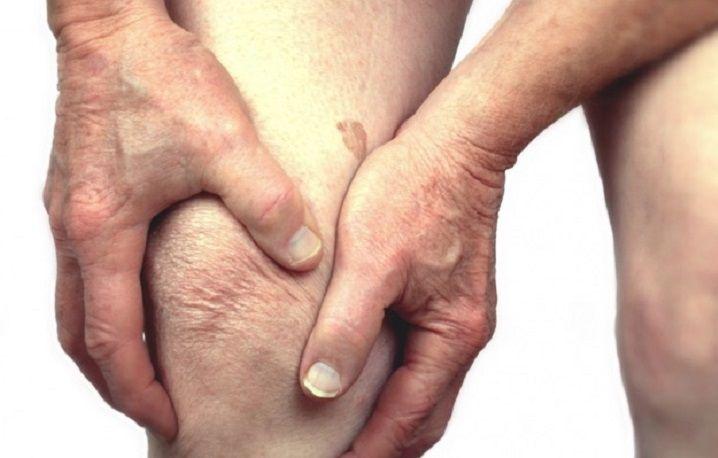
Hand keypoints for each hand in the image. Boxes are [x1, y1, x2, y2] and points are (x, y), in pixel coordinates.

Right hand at [44, 6, 322, 438]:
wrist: (114, 25)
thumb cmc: (158, 78)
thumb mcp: (227, 144)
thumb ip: (270, 207)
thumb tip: (306, 256)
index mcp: (102, 232)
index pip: (110, 341)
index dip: (138, 389)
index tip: (169, 417)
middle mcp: (73, 230)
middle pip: (77, 335)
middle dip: (112, 380)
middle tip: (152, 405)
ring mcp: (69, 210)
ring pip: (72, 303)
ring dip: (104, 344)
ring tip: (143, 365)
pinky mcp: (79, 189)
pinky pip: (79, 267)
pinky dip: (103, 301)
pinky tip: (137, 294)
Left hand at [299, 119, 513, 455]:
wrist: (457, 139)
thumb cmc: (415, 189)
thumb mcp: (371, 260)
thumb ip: (346, 328)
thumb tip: (319, 390)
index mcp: (450, 336)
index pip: (406, 419)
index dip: (367, 452)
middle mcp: (462, 335)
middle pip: (424, 415)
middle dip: (385, 446)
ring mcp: (459, 315)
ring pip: (426, 388)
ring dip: (392, 416)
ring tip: (351, 433)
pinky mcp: (448, 295)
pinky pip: (424, 356)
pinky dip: (398, 381)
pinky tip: (369, 377)